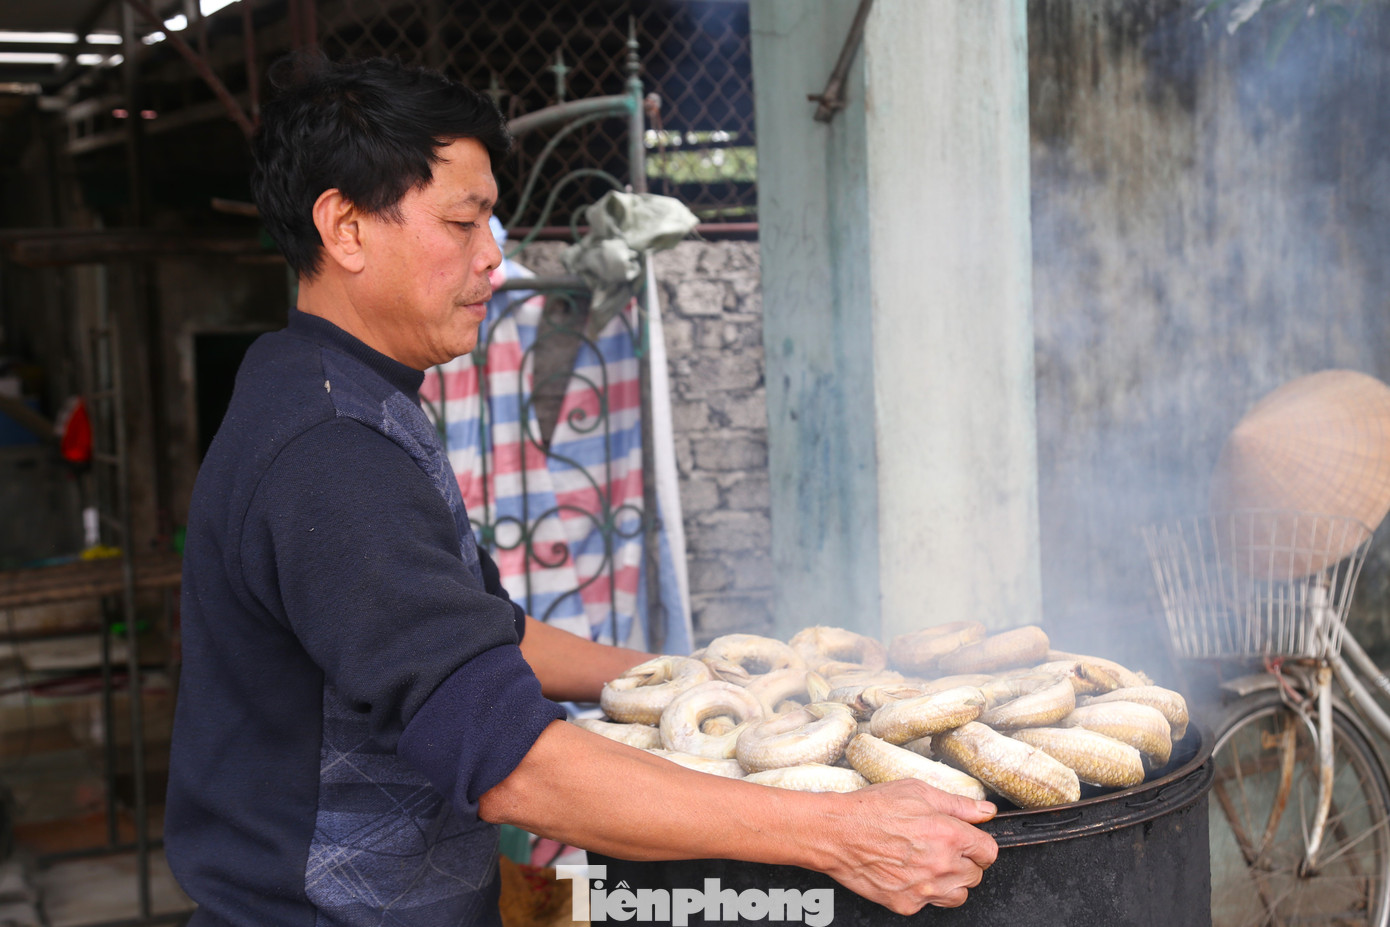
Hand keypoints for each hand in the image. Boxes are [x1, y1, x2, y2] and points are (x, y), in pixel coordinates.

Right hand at [817, 779, 998, 914]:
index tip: (970, 842)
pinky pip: (930, 904)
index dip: (979, 844)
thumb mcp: (917, 792)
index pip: (989, 851)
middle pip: (976, 875)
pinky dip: (924, 892)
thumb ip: (958, 804)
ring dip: (950, 881)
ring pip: (959, 895)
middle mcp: (941, 865)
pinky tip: (909, 873)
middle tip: (942, 848)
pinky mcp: (908, 904)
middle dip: (964, 861)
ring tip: (929, 864)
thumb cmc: (871, 809)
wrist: (836, 833)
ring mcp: (925, 889)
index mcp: (949, 834)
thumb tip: (985, 810)